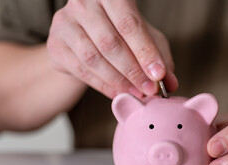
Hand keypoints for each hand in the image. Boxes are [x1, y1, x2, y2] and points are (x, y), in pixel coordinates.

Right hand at [47, 0, 177, 98]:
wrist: (83, 35)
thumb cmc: (119, 32)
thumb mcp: (145, 38)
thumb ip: (159, 57)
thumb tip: (170, 83)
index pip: (129, 24)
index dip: (145, 52)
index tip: (159, 75)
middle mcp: (84, 3)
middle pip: (111, 42)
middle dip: (133, 71)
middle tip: (149, 90)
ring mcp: (66, 23)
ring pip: (94, 58)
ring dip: (119, 81)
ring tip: (136, 93)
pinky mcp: (56, 45)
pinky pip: (82, 70)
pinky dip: (103, 85)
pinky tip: (118, 93)